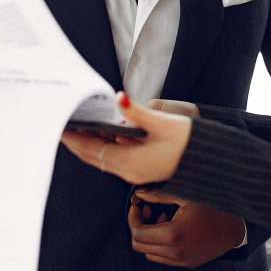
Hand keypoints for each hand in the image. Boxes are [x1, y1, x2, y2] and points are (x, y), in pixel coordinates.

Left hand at [61, 92, 191, 183]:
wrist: (211, 162)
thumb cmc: (189, 143)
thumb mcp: (162, 122)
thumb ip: (136, 111)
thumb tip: (118, 97)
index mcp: (130, 161)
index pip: (92, 148)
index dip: (73, 138)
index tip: (59, 126)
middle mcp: (129, 171)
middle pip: (92, 156)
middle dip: (74, 141)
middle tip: (58, 125)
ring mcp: (134, 172)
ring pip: (101, 158)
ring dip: (85, 144)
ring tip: (72, 128)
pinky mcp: (140, 168)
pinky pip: (112, 158)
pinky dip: (100, 147)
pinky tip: (97, 134)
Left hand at [128, 189, 245, 267]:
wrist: (234, 228)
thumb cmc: (211, 208)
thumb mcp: (184, 196)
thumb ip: (158, 195)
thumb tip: (139, 193)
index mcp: (173, 235)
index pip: (137, 234)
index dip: (133, 218)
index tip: (137, 205)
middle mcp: (175, 252)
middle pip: (140, 246)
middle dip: (138, 226)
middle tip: (147, 209)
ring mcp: (181, 261)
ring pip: (150, 253)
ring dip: (149, 235)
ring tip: (161, 216)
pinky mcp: (187, 263)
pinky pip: (163, 257)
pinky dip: (160, 243)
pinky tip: (170, 226)